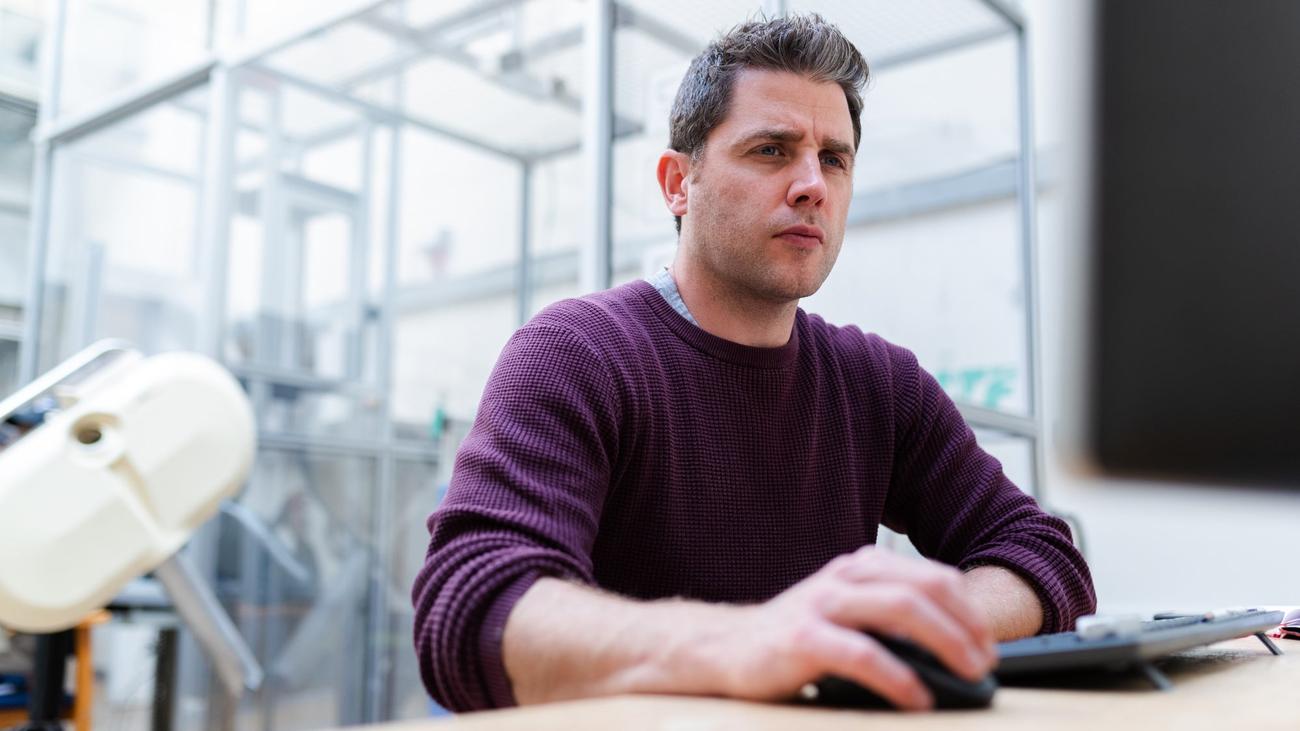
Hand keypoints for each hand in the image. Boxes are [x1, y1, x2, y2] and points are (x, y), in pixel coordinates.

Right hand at [714, 546, 996, 710]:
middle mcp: (842, 577)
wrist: (724, 648)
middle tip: (986, 661)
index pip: (931, 576)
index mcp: (859, 567)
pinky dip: (897, 677)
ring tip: (967, 673)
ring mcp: (821, 605)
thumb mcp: (844, 612)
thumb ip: (887, 615)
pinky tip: (917, 698)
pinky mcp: (801, 640)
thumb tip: (953, 646)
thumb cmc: (794, 636)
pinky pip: (861, 654)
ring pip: (899, 609)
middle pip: (922, 589)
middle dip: (965, 625)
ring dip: (944, 642)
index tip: (988, 643)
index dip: (969, 609)